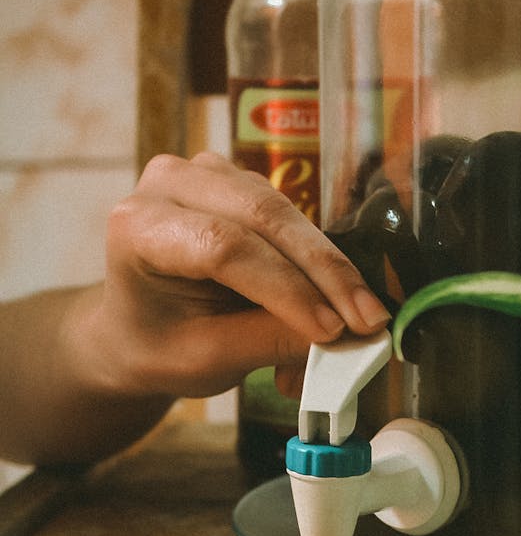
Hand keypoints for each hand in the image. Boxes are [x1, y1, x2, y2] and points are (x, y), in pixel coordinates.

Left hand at [89, 152, 390, 398]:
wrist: (139, 330)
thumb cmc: (159, 346)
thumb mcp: (204, 360)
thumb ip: (267, 343)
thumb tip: (342, 339)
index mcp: (137, 227)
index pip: (222, 247)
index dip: (286, 288)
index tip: (332, 331)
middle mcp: (170, 184)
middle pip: (263, 218)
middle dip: (324, 274)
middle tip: (368, 321)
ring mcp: (208, 175)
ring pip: (287, 214)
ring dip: (329, 272)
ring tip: (358, 324)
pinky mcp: (242, 182)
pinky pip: (295, 218)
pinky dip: (321, 266)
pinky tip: (339, 306)